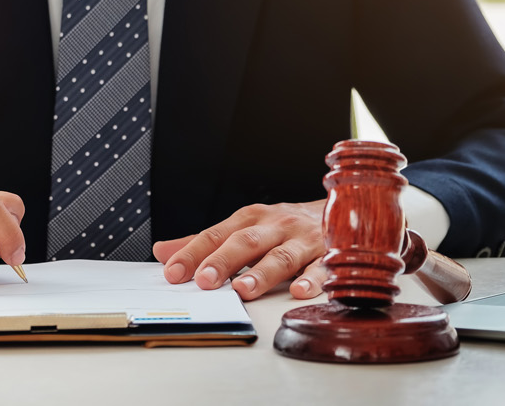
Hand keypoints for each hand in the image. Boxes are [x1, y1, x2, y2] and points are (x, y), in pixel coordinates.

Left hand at [152, 201, 328, 300]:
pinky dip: (311, 280)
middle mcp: (276, 226)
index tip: (173, 272)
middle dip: (224, 261)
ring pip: (281, 256)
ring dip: (262, 273)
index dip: (194, 253)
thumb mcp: (244, 227)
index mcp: (251, 218)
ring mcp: (302, 240)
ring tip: (244, 289)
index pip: (216, 235)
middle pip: (246, 242)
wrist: (341, 211)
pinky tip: (298, 292)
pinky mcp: (328, 255)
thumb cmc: (284, 226)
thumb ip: (205, 242)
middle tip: (205, 280)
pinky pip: (321, 268)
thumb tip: (163, 252)